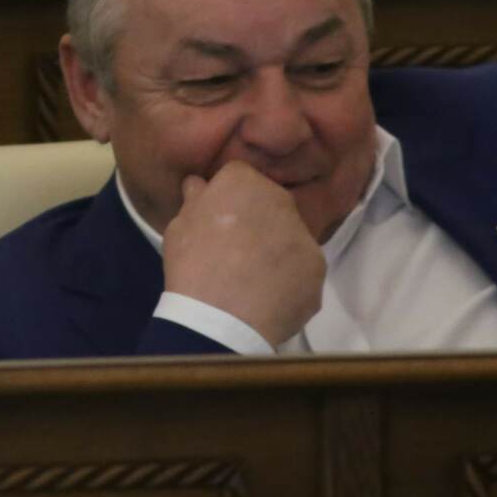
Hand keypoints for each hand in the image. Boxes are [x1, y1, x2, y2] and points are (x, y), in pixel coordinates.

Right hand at [161, 161, 325, 348]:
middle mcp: (280, 199)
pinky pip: (302, 268)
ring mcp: (304, 234)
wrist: (220, 319)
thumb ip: (194, 199)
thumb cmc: (192, 266)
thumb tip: (199, 183)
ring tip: (254, 279)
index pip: (238, 177)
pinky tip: (269, 297)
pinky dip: (290, 280)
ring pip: (290, 236)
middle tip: (236, 250)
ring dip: (276, 249)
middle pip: (270, 203)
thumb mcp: (178, 227)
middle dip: (257, 220)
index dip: (227, 198)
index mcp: (243, 182)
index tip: (217, 220)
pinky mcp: (318, 267)